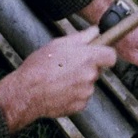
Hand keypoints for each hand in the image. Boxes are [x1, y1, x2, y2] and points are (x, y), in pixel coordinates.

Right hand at [0, 27, 115, 131]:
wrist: (27, 92)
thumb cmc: (39, 67)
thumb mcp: (58, 44)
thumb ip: (82, 37)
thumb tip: (95, 31)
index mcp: (88, 58)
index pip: (111, 56)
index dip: (105, 54)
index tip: (98, 54)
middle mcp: (90, 76)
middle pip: (97, 70)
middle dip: (87, 67)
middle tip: (68, 65)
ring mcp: (86, 92)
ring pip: (88, 84)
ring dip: (79, 81)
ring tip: (59, 79)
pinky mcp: (80, 106)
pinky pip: (81, 97)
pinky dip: (73, 94)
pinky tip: (59, 90)